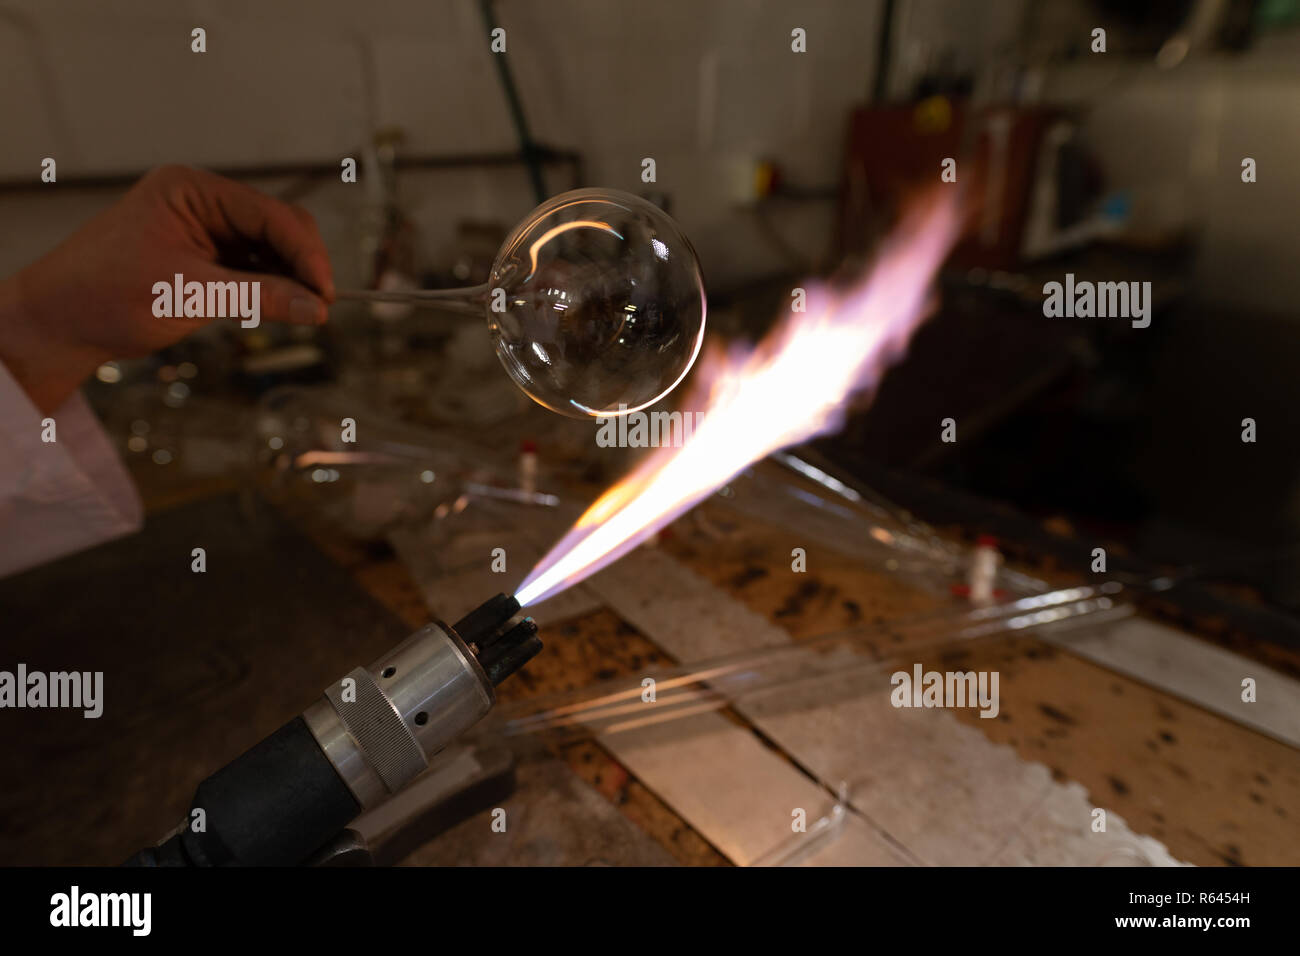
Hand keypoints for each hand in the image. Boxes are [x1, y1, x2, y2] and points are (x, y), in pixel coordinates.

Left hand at [0, 165, 334, 411]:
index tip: (328, 294)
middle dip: (302, 265)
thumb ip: (260, 297)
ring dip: (289, 280)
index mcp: (191, 190)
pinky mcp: (205, 256)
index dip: (306, 253)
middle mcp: (201, 202)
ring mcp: (204, 229)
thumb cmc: (104, 296)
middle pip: (278, 226)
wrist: (59, 322)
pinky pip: (254, 267)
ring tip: (303, 313)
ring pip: (271, 249)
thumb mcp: (191, 294)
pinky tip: (281, 309)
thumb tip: (317, 307)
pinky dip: (271, 288)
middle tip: (321, 307)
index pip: (271, 214)